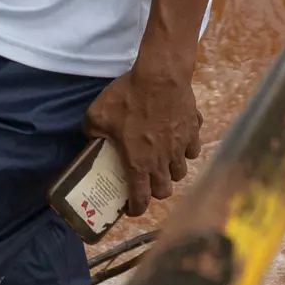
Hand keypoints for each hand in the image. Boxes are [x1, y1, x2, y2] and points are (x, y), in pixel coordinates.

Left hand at [81, 62, 203, 210]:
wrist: (160, 76)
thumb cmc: (128, 97)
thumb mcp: (98, 115)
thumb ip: (92, 133)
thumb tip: (90, 139)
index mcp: (138, 163)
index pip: (141, 199)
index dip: (136, 209)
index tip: (132, 208)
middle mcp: (162, 161)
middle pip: (164, 191)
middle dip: (155, 191)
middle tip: (147, 182)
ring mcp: (180, 147)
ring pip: (181, 172)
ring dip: (171, 172)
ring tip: (163, 162)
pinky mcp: (193, 132)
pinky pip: (193, 150)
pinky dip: (186, 150)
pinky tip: (178, 141)